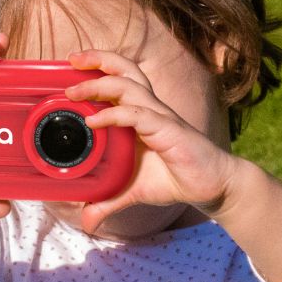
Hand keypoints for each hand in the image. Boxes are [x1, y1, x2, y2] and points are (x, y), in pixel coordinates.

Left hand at [64, 49, 236, 233]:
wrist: (212, 188)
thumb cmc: (174, 179)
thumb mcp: (132, 192)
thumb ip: (107, 201)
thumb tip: (87, 221)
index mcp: (140, 114)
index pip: (119, 78)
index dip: (97, 67)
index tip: (70, 68)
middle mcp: (149, 108)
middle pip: (124, 69)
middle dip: (97, 60)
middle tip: (71, 60)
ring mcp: (160, 117)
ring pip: (128, 86)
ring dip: (98, 85)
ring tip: (72, 92)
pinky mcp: (169, 130)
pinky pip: (138, 115)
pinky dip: (113, 115)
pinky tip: (94, 122)